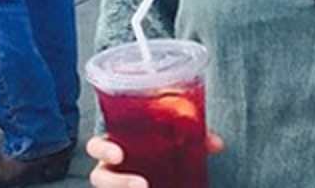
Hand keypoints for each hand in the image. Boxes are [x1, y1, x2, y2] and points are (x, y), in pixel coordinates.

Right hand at [87, 131, 223, 186]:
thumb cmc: (156, 138)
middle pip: (100, 177)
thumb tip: (217, 144)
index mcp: (114, 143)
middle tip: (141, 185)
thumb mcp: (169, 131)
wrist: (159, 158)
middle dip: (117, 183)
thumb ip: (190, 133)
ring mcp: (118, 182)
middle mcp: (111, 168)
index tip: (118, 155)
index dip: (103, 150)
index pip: (96, 146)